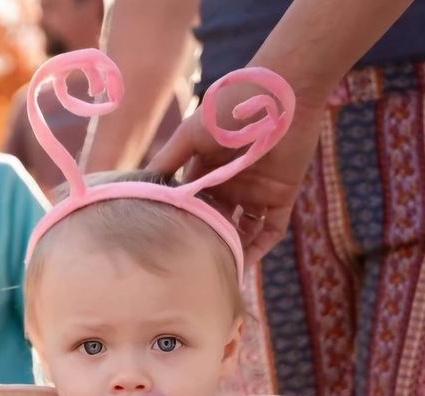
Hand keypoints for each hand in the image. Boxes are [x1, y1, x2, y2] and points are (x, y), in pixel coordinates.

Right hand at [149, 85, 324, 264]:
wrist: (278, 94)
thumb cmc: (230, 108)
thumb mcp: (191, 134)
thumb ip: (168, 160)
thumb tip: (142, 187)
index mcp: (207, 168)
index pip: (190, 202)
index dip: (180, 221)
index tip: (164, 242)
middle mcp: (230, 183)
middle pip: (214, 220)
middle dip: (203, 240)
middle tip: (186, 266)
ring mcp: (256, 192)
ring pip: (240, 231)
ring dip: (229, 249)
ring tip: (212, 272)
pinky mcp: (281, 197)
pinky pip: (270, 231)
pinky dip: (258, 249)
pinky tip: (242, 265)